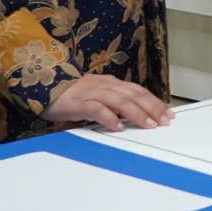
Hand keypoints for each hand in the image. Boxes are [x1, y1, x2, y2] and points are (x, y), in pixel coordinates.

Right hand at [43, 73, 174, 129]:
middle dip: (151, 107)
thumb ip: (115, 103)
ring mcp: (91, 93)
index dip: (154, 101)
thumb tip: (136, 116)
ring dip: (136, 113)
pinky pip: (96, 109)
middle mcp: (104, 85)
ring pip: (119, 100)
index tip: (168, 113)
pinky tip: (119, 127)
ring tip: (148, 124)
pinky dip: (109, 117)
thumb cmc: (72, 96)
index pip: (138, 91)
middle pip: (133, 95)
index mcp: (110, 83)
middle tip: (164, 121)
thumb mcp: (98, 95)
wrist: (43, 89)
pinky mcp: (77, 103)